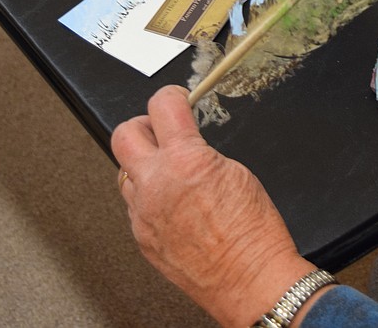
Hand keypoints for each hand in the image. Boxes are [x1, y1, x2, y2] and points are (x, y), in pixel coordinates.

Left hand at [112, 85, 317, 327]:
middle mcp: (155, 185)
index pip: (161, 106)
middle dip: (144, 126)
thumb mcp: (237, 172)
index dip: (171, 96)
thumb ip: (202, 153)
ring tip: (169, 172)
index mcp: (185, 161)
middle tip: (161, 130)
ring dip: (144, 166)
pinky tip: (173, 205)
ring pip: (124, 173)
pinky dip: (149, 199)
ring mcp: (143, 214)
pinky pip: (134, 207)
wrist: (251, 280)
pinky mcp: (142, 238)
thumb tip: (188, 144)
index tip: (176, 99)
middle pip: (124, 134)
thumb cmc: (253, 235)